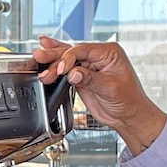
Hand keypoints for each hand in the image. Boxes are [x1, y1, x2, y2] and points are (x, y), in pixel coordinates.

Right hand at [32, 37, 166, 154]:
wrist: (129, 116)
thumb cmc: (129, 101)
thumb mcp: (110, 88)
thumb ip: (90, 79)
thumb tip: (73, 73)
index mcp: (109, 53)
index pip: (83, 50)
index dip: (69, 58)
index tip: (61, 70)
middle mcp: (98, 56)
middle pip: (72, 52)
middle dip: (55, 56)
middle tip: (40, 56)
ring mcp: (89, 66)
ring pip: (66, 59)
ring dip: (52, 61)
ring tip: (37, 58)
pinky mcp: (82, 77)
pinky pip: (66, 68)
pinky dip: (55, 65)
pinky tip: (45, 55)